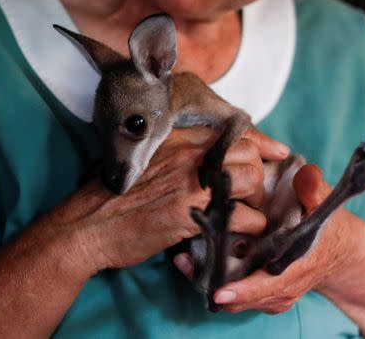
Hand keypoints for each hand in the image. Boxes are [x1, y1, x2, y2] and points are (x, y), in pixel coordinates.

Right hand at [44, 125, 289, 274]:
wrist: (88, 224)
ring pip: (251, 179)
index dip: (260, 141)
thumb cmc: (114, 194)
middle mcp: (187, 153)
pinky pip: (242, 217)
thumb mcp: (144, 160)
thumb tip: (206, 158)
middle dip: (257, 174)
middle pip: (248, 152)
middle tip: (250, 195)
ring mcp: (190, 182)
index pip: (232, 129)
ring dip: (256, 201)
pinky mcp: (191, 214)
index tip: (276, 150)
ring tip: (246, 214)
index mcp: (176, 137)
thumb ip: (176, 154)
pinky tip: (238, 235)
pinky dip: (248, 229)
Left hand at [174, 164, 353, 313]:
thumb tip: (307, 175)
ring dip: (209, 282)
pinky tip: (195, 262)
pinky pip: (237, 296)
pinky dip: (216, 282)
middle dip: (213, 283)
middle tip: (185, 264)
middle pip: (243, 297)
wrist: (340, 251)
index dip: (244, 290)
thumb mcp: (324, 205)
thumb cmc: (329, 226)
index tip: (219, 291)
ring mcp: (273, 295)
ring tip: (183, 261)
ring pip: (236, 300)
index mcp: (297, 267)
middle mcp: (283, 288)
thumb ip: (313, 190)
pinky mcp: (264, 294)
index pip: (269, 285)